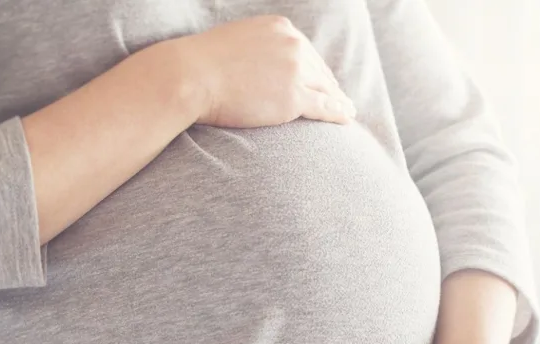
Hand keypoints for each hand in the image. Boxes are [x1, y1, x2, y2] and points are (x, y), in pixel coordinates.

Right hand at [172, 15, 355, 127]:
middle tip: (341, 98)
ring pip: (325, 88)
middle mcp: (294, 45)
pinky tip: (347, 118)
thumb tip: (263, 64)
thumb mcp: (237, 42)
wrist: (190, 76)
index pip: (306, 51)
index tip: (324, 81)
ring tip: (348, 111)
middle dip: (330, 86)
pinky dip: (339, 113)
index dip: (316, 70)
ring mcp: (296, 71)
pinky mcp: (294, 97)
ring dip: (340, 101)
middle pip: (319, 70)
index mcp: (281, 28)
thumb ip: (258, 49)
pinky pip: (324, 106)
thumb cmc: (203, 64)